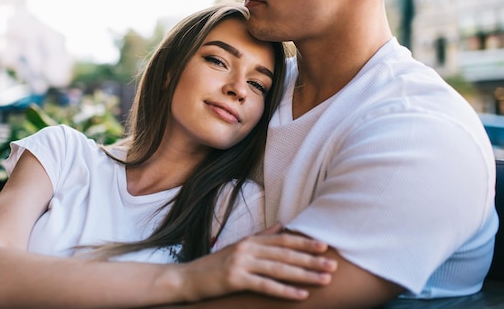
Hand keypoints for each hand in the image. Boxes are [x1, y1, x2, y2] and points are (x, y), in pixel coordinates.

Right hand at [177, 225, 337, 301]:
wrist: (187, 278)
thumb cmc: (214, 265)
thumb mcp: (237, 247)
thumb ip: (261, 236)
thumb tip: (281, 225)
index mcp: (250, 240)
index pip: (282, 239)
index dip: (304, 242)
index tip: (324, 245)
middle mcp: (247, 248)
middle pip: (285, 253)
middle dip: (311, 259)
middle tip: (333, 264)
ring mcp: (241, 263)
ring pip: (279, 268)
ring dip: (305, 274)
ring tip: (325, 279)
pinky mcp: (235, 280)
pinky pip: (266, 286)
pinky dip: (285, 291)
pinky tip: (302, 295)